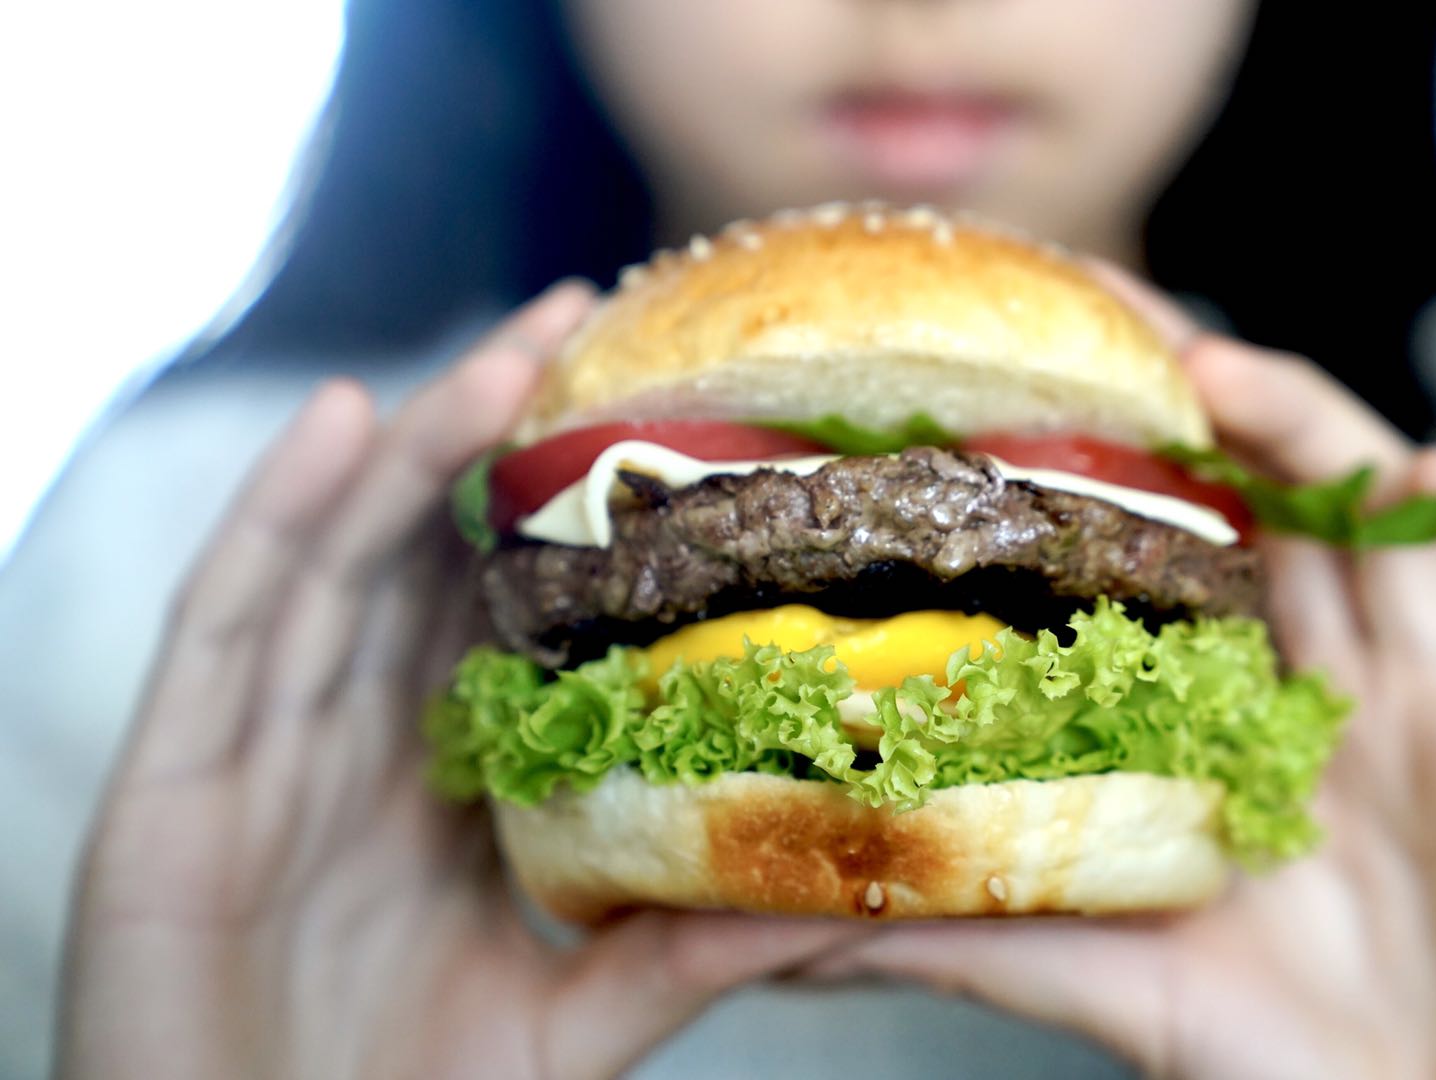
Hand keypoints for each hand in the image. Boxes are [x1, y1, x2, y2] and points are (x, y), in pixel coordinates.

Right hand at [57, 282, 863, 1079]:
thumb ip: (680, 952)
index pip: (501, 612)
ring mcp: (256, 751)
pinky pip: (223, 624)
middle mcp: (348, 743)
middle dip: (497, 436)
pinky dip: (277, 516)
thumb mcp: (571, 1022)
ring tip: (503, 356)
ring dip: (413, 447)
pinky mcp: (169, 785)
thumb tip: (836, 892)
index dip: (567, 514)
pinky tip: (338, 421)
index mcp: (438, 784)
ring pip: (337, 561)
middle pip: (422, 555)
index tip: (662, 418)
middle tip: (592, 320)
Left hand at [819, 291, 1435, 1077]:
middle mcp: (1340, 690)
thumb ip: (961, 933)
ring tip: (1224, 375)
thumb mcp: (1106, 975)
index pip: (1172, 557)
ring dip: (1323, 426)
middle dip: (1207, 404)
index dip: (1114, 465)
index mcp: (1234, 727)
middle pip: (1278, 504)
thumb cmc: (1287, 1065)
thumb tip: (777, 929)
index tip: (1022, 374)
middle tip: (1111, 320)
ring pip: (1396, 515)